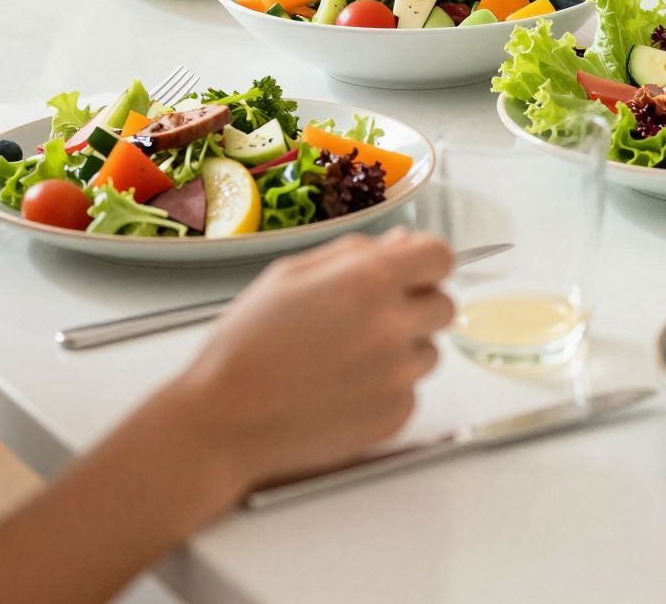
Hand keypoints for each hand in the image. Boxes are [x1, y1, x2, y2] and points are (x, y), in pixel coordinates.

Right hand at [175, 229, 453, 498]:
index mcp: (370, 280)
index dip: (425, 263)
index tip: (409, 273)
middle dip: (415, 306)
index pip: (440, 257)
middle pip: (444, 305)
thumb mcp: (290, 276)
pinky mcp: (395, 416)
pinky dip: (387, 390)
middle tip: (369, 320)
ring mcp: (398, 375)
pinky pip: (411, 392)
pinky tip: (343, 391)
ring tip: (345, 360)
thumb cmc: (246, 345)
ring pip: (429, 351)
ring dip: (402, 350)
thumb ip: (355, 253)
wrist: (221, 422)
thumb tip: (403, 243)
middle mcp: (393, 326)